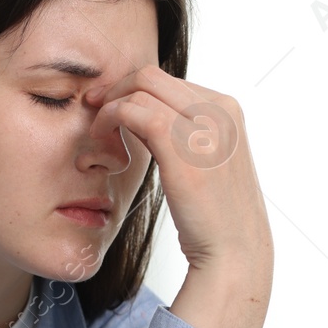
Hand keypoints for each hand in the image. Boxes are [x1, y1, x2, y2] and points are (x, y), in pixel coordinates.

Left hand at [86, 66, 272, 280]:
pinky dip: (110, 117)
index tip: (111, 106)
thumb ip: (181, 132)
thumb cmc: (215, 215)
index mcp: (227, 110)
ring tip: (97, 131)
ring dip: (108, 105)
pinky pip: (134, 111)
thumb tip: (141, 114)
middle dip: (116, 88)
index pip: (169, 81)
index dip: (134, 90)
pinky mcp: (182, 146)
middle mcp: (219, 110)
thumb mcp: (205, 161)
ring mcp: (204, 126)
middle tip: (94, 107)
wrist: (234, 251)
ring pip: (140, 88)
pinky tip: (101, 138)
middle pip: (152, 76)